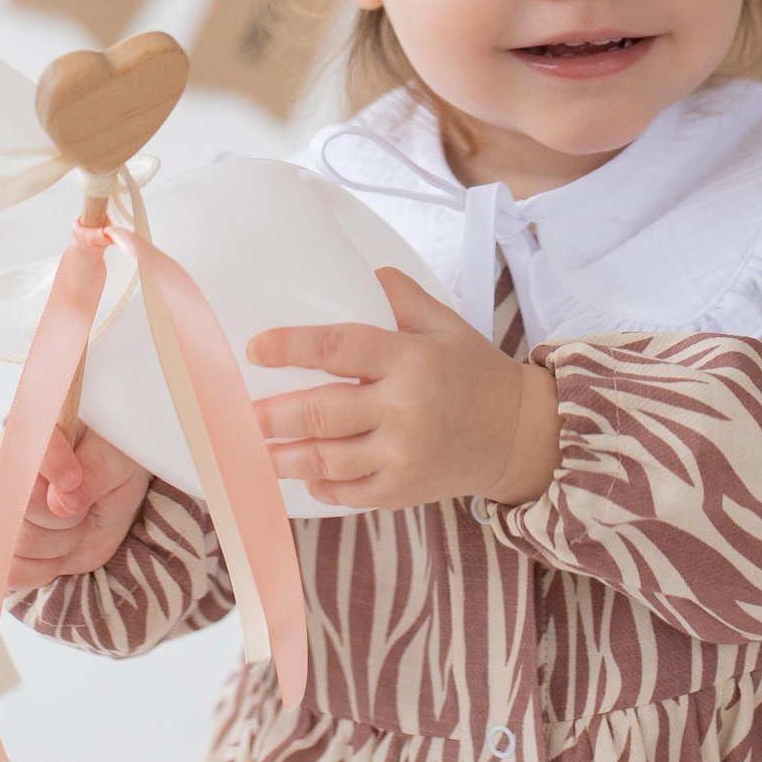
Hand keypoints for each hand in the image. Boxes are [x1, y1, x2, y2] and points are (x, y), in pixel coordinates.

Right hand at [0, 423, 150, 591]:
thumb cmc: (111, 468)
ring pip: (20, 543)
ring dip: (63, 541)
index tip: (73, 480)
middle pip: (24, 506)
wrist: (108, 503)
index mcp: (32, 431)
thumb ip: (94, 471)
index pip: (26, 446)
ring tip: (74, 521)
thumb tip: (62, 500)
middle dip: (68, 516)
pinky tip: (58, 548)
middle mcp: (2, 469)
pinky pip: (11, 571)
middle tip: (85, 503)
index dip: (50, 465)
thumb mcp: (118, 460)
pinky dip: (45, 568)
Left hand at [248, 269, 560, 511]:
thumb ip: (404, 298)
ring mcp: (402, 454)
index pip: (340, 348)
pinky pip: (349, 492)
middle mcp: (404, 408)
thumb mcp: (447, 325)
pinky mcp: (403, 489)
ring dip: (286, 457)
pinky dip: (322, 486)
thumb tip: (366, 269)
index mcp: (410, 359)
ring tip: (258, 451)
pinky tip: (306, 477)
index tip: (256, 349)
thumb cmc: (475, 374)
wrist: (518, 434)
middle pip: (323, 412)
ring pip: (329, 459)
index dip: (292, 346)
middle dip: (275, 415)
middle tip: (243, 414)